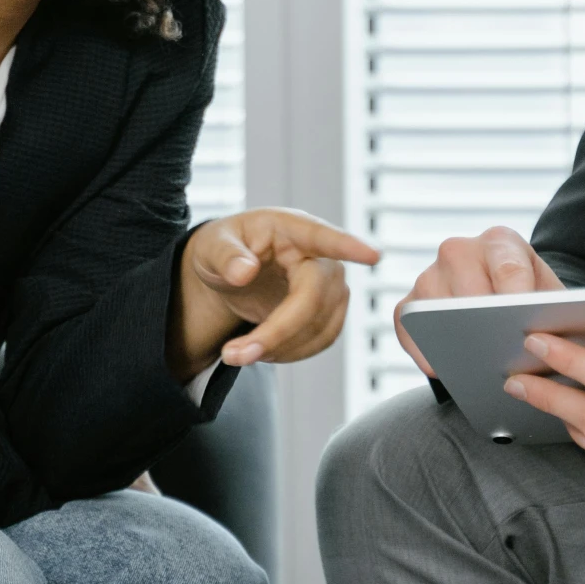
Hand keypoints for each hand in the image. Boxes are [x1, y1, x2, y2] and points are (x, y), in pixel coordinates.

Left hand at [173, 209, 379, 379]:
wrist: (229, 272)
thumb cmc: (223, 249)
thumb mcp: (211, 246)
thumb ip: (225, 256)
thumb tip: (244, 272)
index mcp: (291, 228)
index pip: (323, 237)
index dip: (349, 247)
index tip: (373, 256)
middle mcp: (319, 255)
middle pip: (314, 298)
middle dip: (277, 332)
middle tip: (234, 355)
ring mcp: (330, 284)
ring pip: (320, 325)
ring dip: (280, 348)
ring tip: (238, 353)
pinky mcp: (330, 310)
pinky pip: (322, 339)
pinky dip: (291, 353)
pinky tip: (264, 350)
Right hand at [392, 227, 563, 377]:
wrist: (507, 294)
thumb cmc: (530, 296)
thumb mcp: (549, 296)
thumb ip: (548, 310)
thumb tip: (539, 339)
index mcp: (499, 242)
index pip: (508, 269)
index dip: (517, 302)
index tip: (526, 331)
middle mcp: (458, 250)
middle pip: (469, 294)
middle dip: (487, 328)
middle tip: (504, 357)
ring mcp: (429, 275)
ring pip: (436, 312)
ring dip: (456, 341)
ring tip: (480, 366)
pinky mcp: (408, 303)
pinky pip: (409, 330)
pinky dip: (426, 354)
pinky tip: (449, 369)